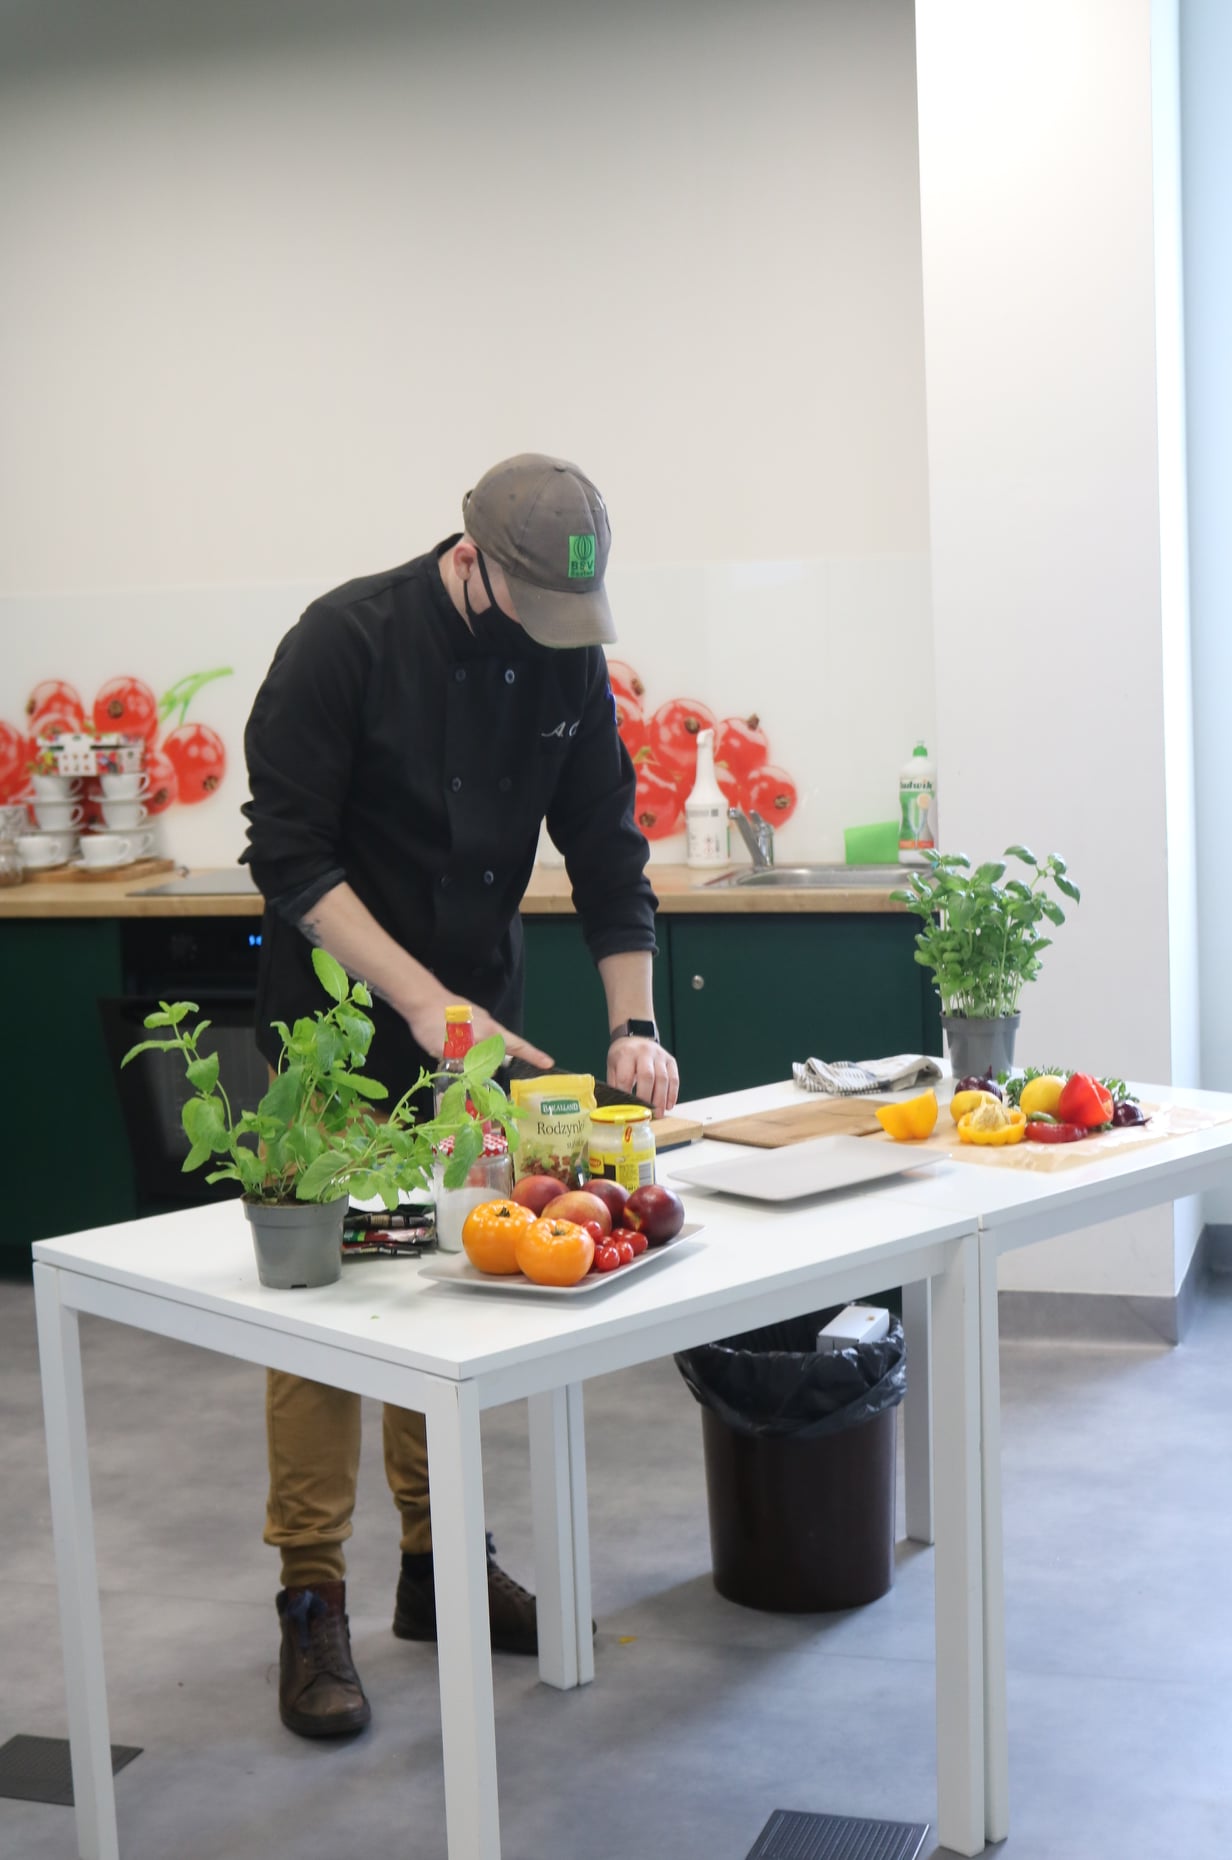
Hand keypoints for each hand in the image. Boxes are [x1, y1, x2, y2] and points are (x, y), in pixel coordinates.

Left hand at [404, 992, 552, 1070]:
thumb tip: (480, 1073)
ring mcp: (476, 1018)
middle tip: (480, 1078)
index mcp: (490, 1032)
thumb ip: (467, 1063)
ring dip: (477, 1055)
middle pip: (500, 1047)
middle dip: (493, 1063)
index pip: (518, 1046)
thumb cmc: (437, 1025)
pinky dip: (467, 1046)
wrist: (420, 998)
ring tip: (460, 1064)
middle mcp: (488, 1024)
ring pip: (484, 1042)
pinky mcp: (464, 1015)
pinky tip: (451, 1050)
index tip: (548, 1063)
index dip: (533, 1056)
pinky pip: (472, 1035)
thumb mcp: (452, 1051)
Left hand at [608, 1037, 678, 1117]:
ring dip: (662, 1098)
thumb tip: (616, 1106)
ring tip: (660, 1113)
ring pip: (663, 1078)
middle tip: (648, 1113)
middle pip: (647, 1076)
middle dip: (647, 1097)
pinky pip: (674, 1078)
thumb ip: (615, 1084)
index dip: (627, 1094)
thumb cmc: (623, 1055)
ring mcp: (659, 1055)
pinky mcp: (670, 1060)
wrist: (635, 1037)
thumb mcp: (613, 1066)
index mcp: (626, 1054)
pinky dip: (673, 1093)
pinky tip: (669, 1105)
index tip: (628, 1108)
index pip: (626, 1076)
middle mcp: (644, 1052)